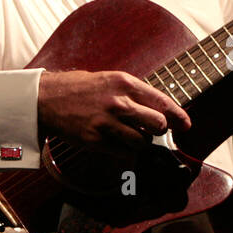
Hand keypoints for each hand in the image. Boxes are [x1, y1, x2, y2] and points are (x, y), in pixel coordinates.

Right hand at [38, 70, 191, 154]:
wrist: (46, 99)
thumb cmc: (80, 88)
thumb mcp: (110, 79)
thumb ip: (134, 92)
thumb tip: (160, 108)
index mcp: (125, 83)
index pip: (162, 102)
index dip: (179, 116)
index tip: (186, 125)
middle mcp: (118, 102)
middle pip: (158, 124)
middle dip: (159, 130)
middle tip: (151, 130)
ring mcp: (107, 123)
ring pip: (142, 142)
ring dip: (141, 142)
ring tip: (130, 136)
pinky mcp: (96, 140)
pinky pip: (125, 153)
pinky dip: (127, 153)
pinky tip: (118, 145)